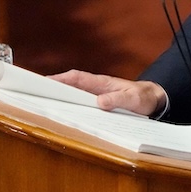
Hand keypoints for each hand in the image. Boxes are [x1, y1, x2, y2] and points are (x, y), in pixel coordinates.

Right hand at [49, 69, 166, 116]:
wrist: (153, 99)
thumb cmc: (142, 97)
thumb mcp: (133, 99)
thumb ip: (117, 99)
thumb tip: (99, 102)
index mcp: (102, 83)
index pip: (78, 77)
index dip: (62, 78)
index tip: (46, 80)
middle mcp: (97, 87)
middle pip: (72, 85)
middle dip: (55, 87)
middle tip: (37, 92)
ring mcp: (97, 95)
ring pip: (75, 94)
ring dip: (62, 97)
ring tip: (45, 103)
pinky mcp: (100, 103)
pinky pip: (83, 103)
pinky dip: (73, 105)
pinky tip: (65, 113)